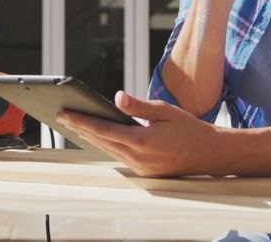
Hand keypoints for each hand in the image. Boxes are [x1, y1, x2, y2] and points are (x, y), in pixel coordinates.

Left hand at [56, 91, 219, 177]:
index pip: (103, 129)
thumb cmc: (188, 128)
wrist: (208, 154)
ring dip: (90, 137)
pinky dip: (106, 144)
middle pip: (100, 141)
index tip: (64, 113)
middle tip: (62, 116)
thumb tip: (115, 97)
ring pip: (107, 150)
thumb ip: (138, 106)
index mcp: (142, 140)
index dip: (81, 121)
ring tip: (75, 124)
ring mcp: (140, 167)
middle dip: (80, 127)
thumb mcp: (165, 111)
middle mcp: (138, 157)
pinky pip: (118, 156)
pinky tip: (98, 136)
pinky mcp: (144, 172)